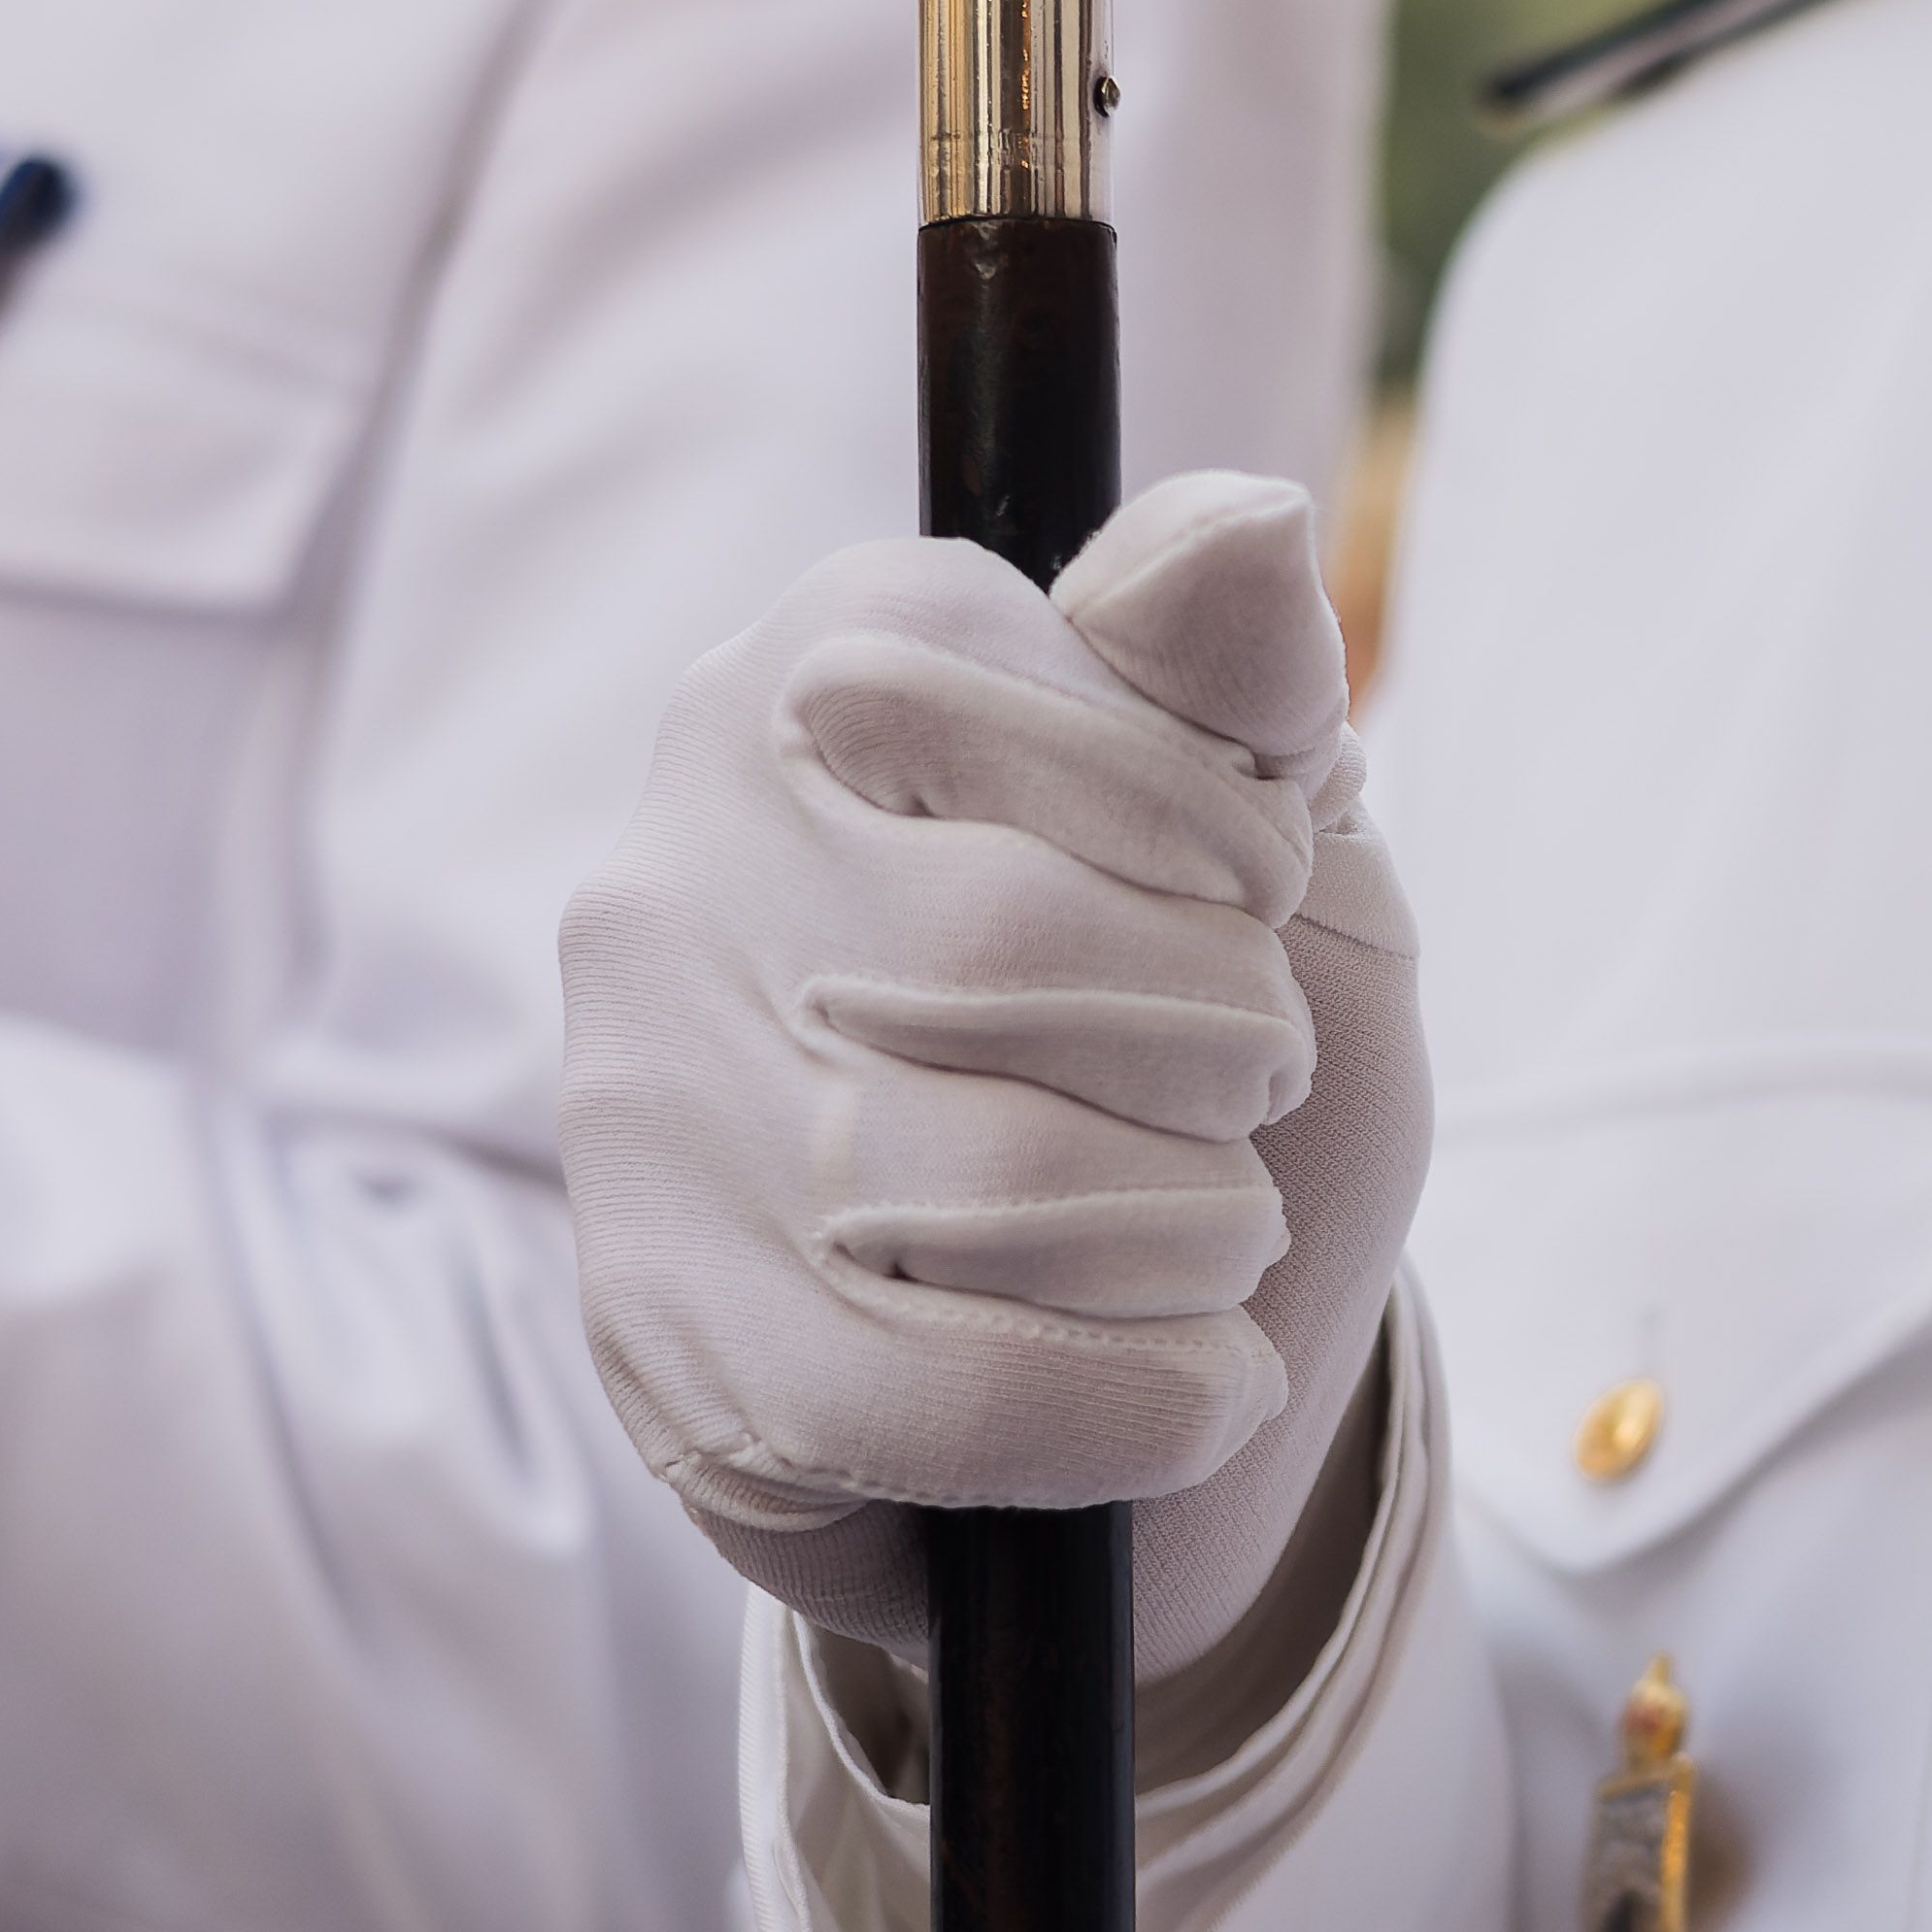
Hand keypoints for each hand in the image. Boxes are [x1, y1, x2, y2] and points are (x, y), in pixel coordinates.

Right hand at [561, 474, 1424, 1678]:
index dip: (1234, 859)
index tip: (1252, 913)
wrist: (1149, 1374)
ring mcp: (646, 1097)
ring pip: (980, 1179)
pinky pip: (928, 1392)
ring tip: (1200, 1239)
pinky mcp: (659, 1328)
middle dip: (1218, 1062)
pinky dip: (1128, 1404)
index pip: (1078, 725)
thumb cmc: (1202, 1070)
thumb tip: (1250, 527)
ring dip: (1186, 1241)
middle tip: (1240, 1101)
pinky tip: (1170, 1381)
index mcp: (831, 668)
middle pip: (1014, 950)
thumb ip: (1249, 688)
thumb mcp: (1285, 860)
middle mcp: (685, 854)